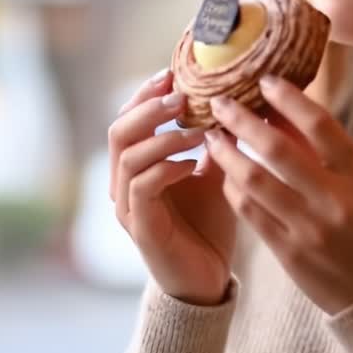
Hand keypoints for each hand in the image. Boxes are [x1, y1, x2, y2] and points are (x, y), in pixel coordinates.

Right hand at [109, 69, 236, 305]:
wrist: (207, 279)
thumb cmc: (208, 224)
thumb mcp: (215, 172)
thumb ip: (214, 140)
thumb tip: (234, 98)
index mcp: (135, 166)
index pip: (128, 119)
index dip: (145, 94)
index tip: (171, 73)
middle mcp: (123, 184)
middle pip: (118, 131)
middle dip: (149, 108)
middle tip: (181, 96)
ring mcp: (129, 208)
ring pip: (128, 157)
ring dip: (164, 138)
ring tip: (198, 131)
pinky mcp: (142, 229)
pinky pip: (143, 188)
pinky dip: (167, 169)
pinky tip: (194, 164)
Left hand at [205, 75, 352, 314]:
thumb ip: (326, 150)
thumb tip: (282, 109)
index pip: (320, 125)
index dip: (289, 98)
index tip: (264, 80)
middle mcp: (335, 200)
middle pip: (278, 150)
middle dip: (243, 121)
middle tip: (221, 103)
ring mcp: (309, 228)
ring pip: (254, 181)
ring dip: (227, 154)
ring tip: (213, 136)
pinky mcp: (288, 253)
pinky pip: (249, 212)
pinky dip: (233, 188)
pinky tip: (225, 173)